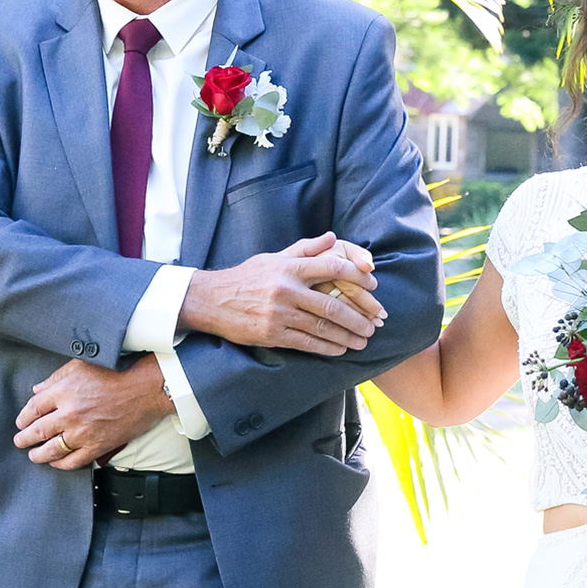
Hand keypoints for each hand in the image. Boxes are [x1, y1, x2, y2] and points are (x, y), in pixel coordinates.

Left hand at [13, 355, 173, 469]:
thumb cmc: (116, 373)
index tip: (21, 422)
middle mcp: (69, 414)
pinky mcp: (97, 446)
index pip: (33, 408)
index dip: (23, 417)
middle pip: (37, 431)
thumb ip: (56, 378)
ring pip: (51, 450)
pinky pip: (73, 461)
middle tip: (20, 441)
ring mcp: (83, 432)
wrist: (145, 390)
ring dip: (38, 455)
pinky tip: (55, 462)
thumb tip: (37, 390)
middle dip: (24, 438)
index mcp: (63, 392)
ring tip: (33, 456)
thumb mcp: (81, 365)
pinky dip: (61, 464)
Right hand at [178, 231, 386, 356]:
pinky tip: (340, 349)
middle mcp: (286, 290)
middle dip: (358, 316)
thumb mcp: (274, 257)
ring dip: (347, 335)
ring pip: (322, 327)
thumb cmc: (247, 277)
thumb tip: (333, 238)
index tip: (373, 286)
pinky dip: (327, 347)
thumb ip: (305, 249)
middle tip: (375, 323)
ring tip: (363, 340)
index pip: (332, 267)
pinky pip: (306, 343)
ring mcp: (279, 314)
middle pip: (332, 303)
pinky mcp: (272, 334)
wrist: (211, 300)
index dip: (357, 277)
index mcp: (289, 268)